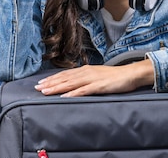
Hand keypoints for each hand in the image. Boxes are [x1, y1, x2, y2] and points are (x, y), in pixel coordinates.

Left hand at [34, 59, 154, 96]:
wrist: (130, 74)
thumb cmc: (115, 77)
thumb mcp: (97, 76)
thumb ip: (86, 79)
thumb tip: (74, 85)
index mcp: (85, 70)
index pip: (65, 74)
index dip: (52, 78)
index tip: (41, 82)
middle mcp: (86, 72)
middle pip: (64, 78)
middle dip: (50, 83)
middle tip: (37, 88)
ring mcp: (92, 79)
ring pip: (71, 84)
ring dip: (57, 87)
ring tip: (46, 91)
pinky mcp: (99, 86)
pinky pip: (83, 90)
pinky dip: (73, 93)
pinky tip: (65, 97)